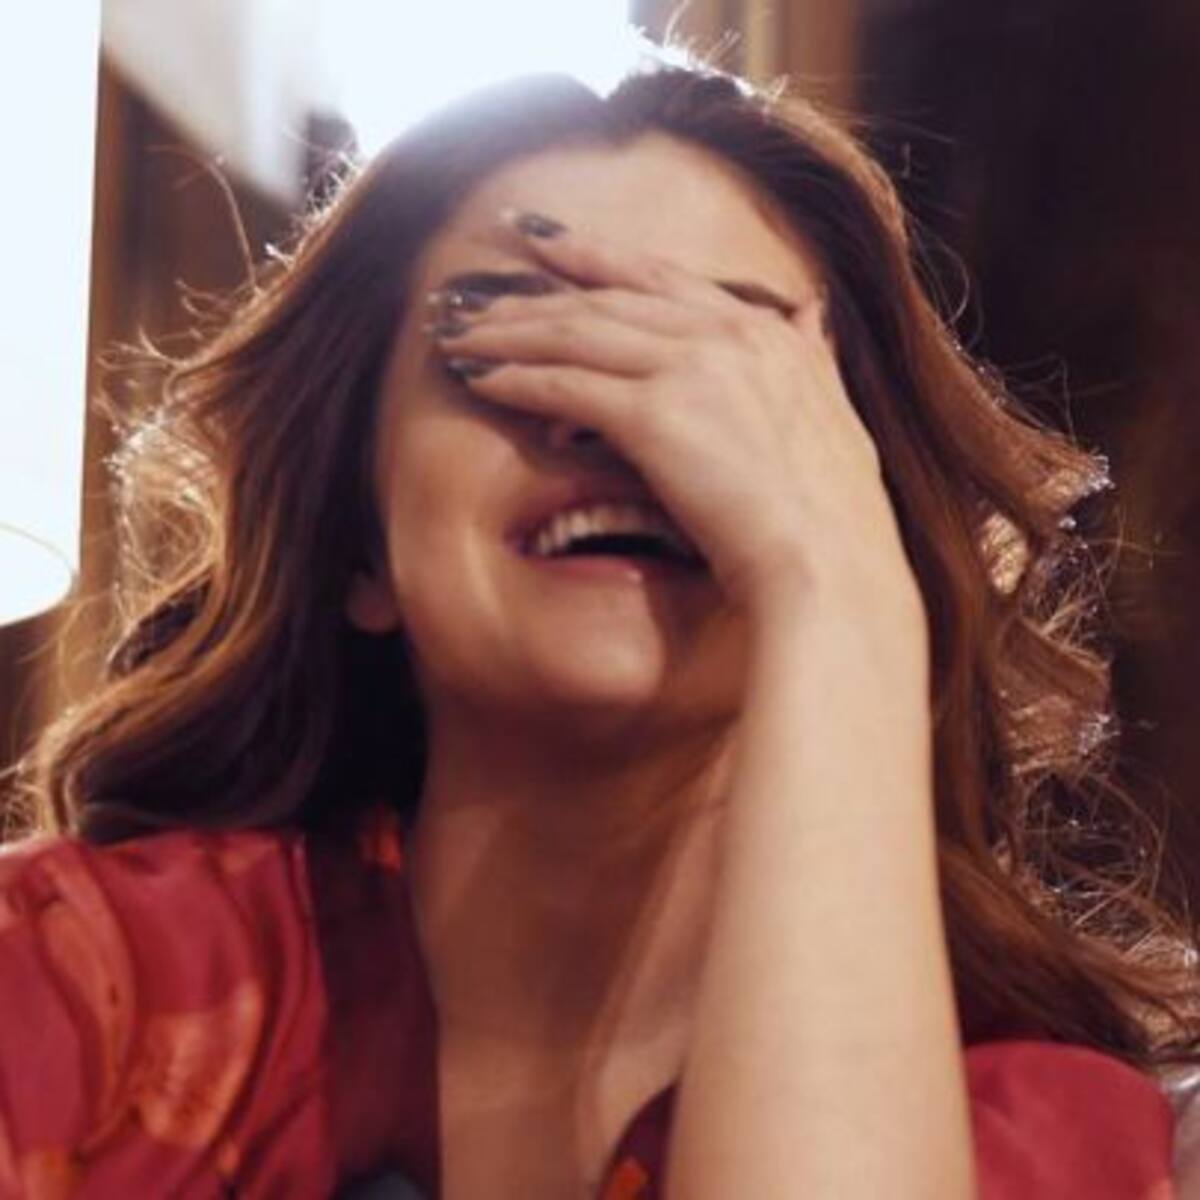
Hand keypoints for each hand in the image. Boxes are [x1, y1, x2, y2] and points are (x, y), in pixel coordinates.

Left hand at [429, 209, 922, 639]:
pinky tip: (478, 380)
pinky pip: (566, 386)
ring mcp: (691, 368)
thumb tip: (813, 313)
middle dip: (534, 294)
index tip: (549, 243)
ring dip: (510, 333)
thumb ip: (814, 359)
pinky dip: (516, 380)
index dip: (598, 257)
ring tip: (461, 337)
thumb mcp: (836, 419)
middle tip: (477, 290)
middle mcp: (726, 334)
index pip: (662, 279)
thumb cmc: (834, 518)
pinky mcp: (656, 415)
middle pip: (606, 298)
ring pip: (577, 332)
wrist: (831, 569)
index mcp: (765, 334)